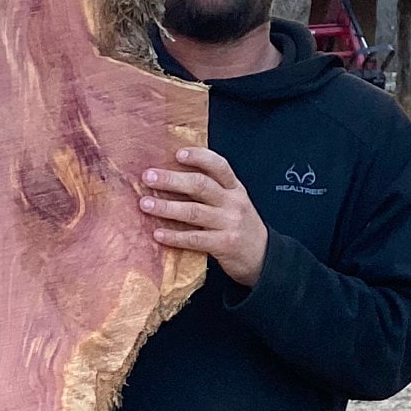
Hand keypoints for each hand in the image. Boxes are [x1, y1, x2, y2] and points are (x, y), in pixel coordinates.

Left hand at [139, 145, 267, 288]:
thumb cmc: (240, 227)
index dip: (199, 157)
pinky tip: (158, 233)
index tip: (178, 153)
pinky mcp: (225, 245)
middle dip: (172, 180)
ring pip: (194, 212)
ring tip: (145, 204)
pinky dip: (175, 236)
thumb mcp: (233, 203)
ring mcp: (230, 224)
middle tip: (148, 177)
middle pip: (200, 185)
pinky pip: (195, 239)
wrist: (264, 258)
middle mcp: (233, 203)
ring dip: (167, 207)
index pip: (219, 166)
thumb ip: (212, 191)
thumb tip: (173, 177)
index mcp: (235, 188)